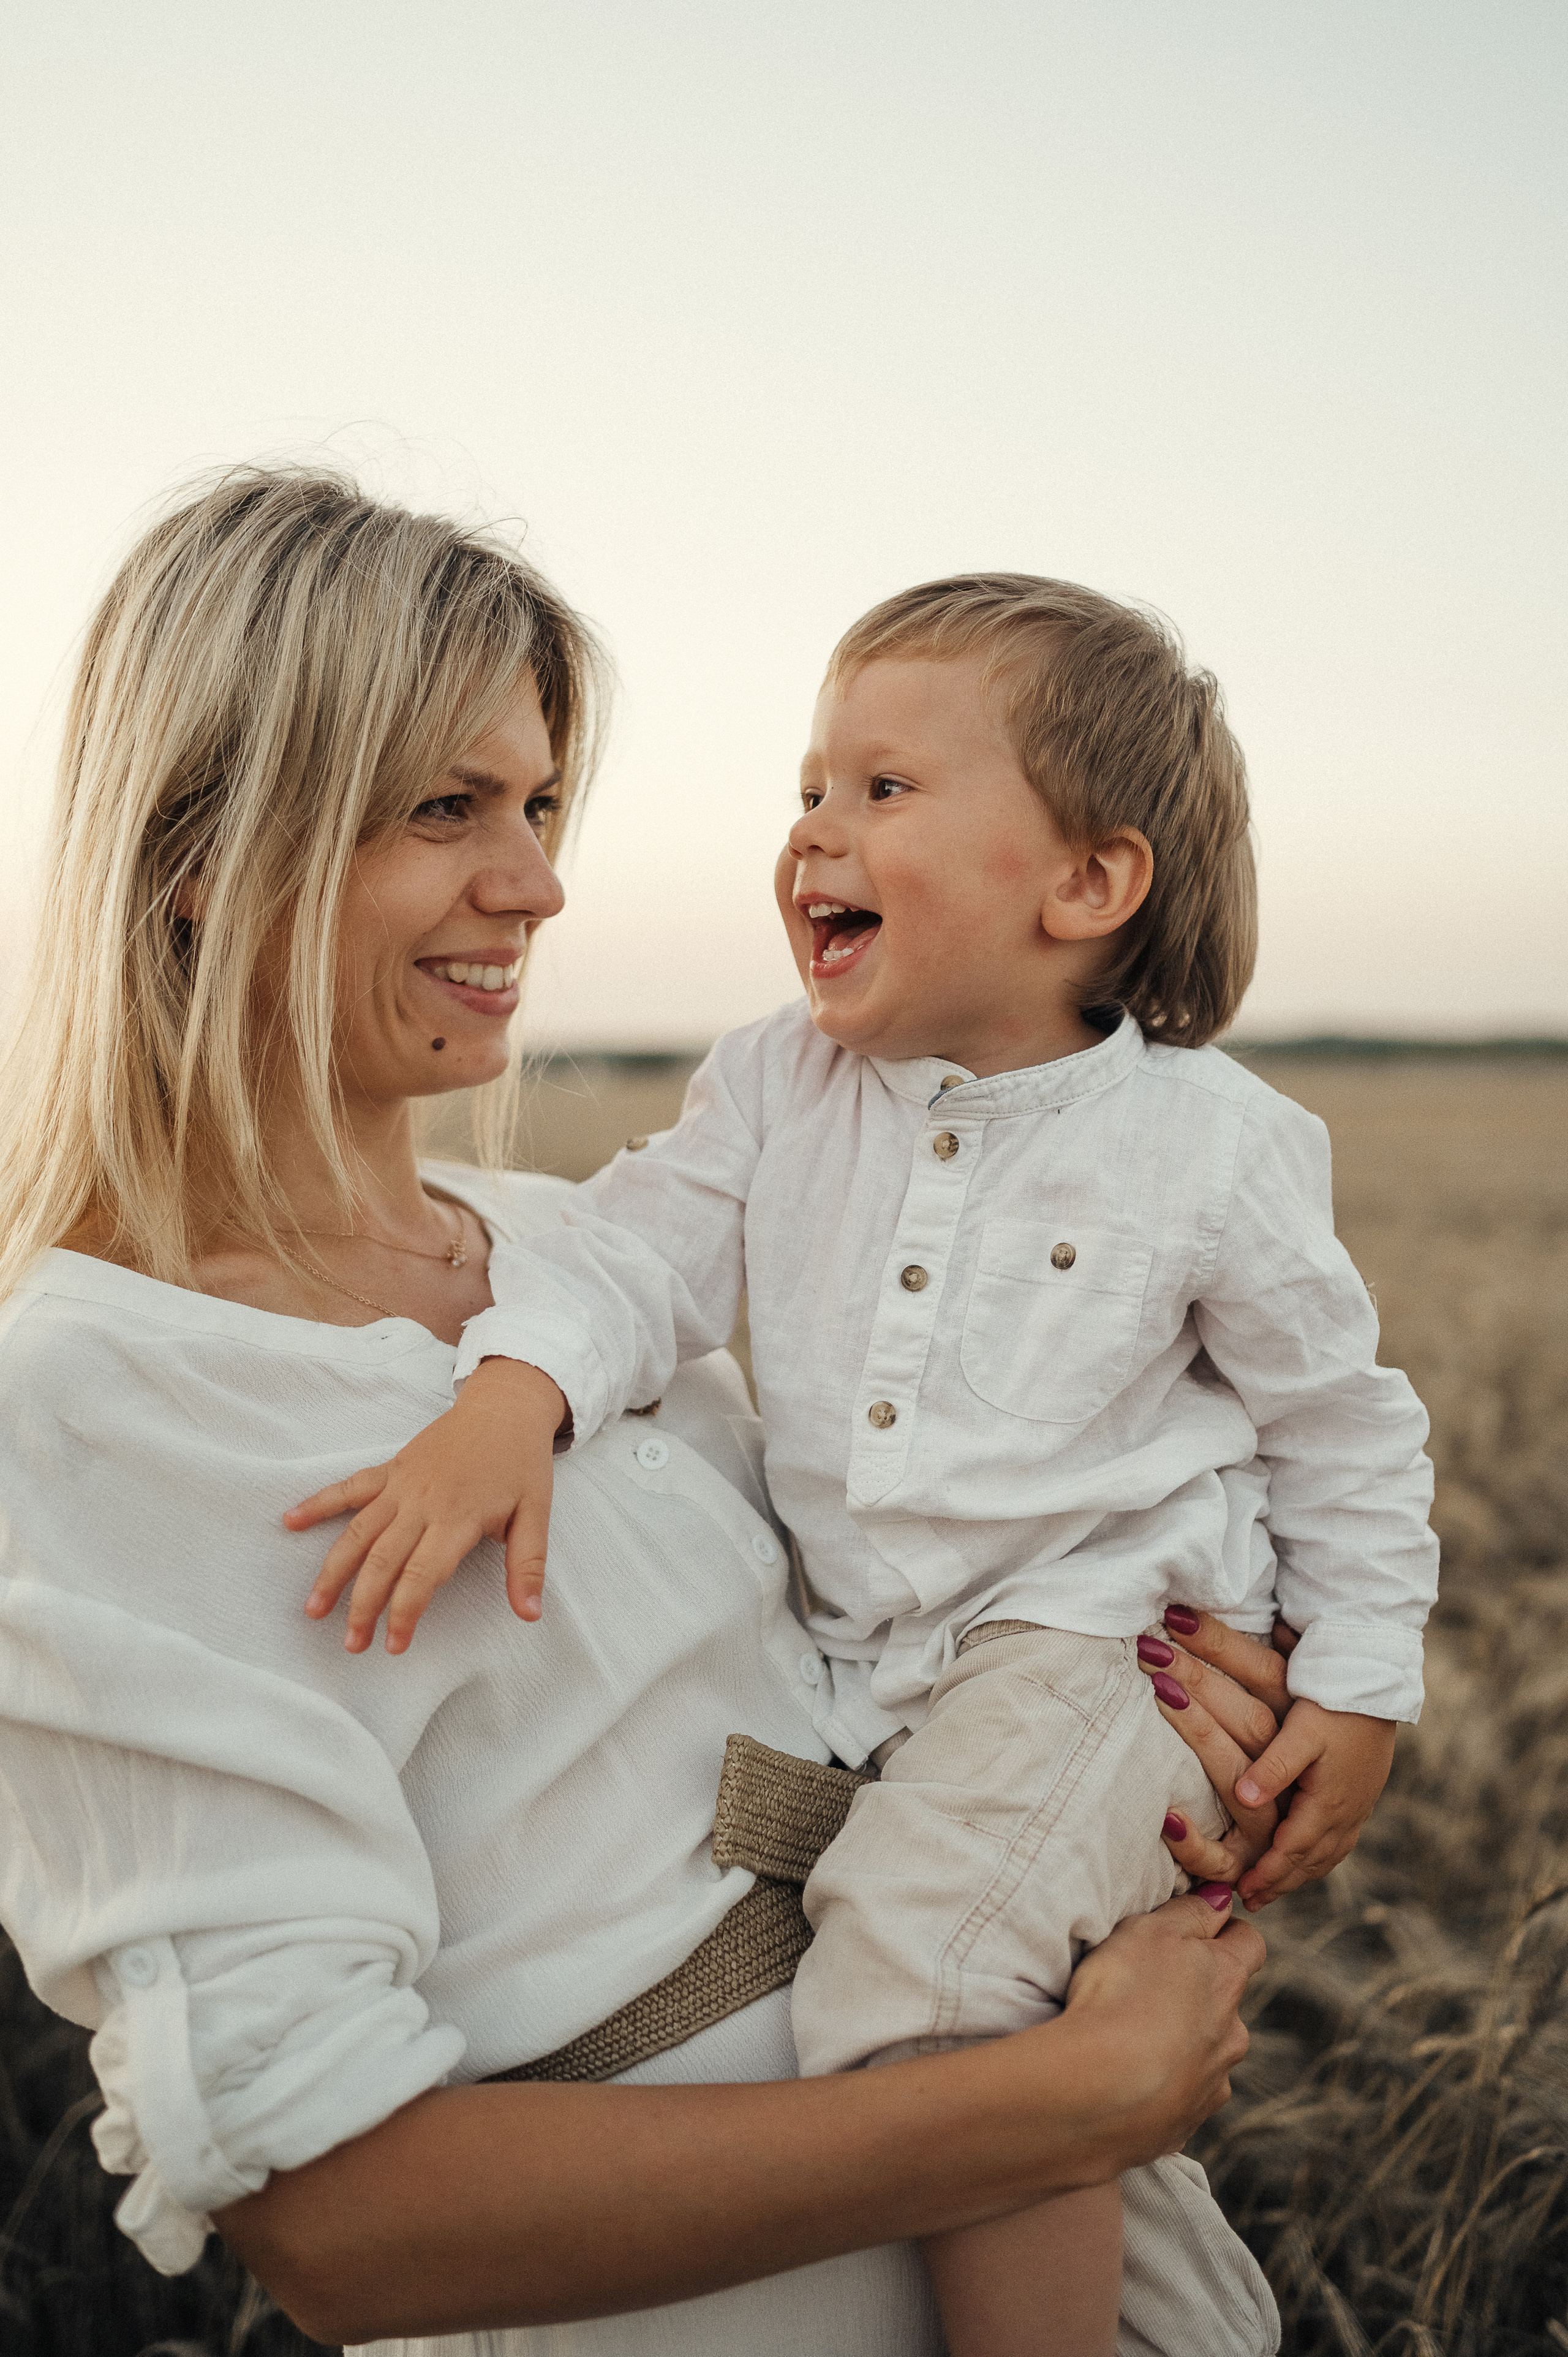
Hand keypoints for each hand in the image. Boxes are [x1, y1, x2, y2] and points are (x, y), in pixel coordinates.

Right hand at [287, 1360, 566, 1652]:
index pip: (422, 1574)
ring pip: (358, 1533)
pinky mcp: (391, 1469)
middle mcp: (422, 1503)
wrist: (504, 1407)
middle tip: (352, 1645)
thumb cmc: (521, 1464)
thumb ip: (528, 1566)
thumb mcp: (536, 1514)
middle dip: (363, 1606)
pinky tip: (290, 1520)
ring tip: (314, 1609)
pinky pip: (349, 1488)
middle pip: (383, 1561)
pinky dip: (318, 1502)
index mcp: (458, 1518)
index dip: (404, 1613)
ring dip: (333, 1571)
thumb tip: (530, 1615)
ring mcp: (401, 1485)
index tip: (393, 1646)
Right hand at [1061, 1887, 1266, 2169]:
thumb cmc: (1119, 1995)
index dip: (1226, 1931)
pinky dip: (1163, 2085)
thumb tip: (1223, 1899)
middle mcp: (1232, 2034)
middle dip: (1198, 1994)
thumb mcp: (1149, 1930)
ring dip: (1181, 2043)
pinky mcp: (1187, 2124)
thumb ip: (1191, 1911)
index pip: (1249, 1943)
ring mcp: (1213, 2084)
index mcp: (1226, 1980)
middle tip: (1147, 1989)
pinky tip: (1127, 2080)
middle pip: (1226, 2003)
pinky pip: (1182, 2096)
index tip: (1197, 1931)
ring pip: (1207, 2052)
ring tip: (1131, 2041)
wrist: (1095, 2092)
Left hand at [1140, 1607, 1394, 1908]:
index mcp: (1329, 1803)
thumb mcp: (1301, 1734)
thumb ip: (1273, 1768)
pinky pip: (1340, 1839)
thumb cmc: (1333, 1706)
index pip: (1293, 1852)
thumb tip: (1243, 1801)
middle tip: (1252, 1901)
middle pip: (1311, 1861)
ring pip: (1328, 1854)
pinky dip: (1320, 1856)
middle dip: (1281, 1883)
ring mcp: (1358, 1805)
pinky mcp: (1362, 1793)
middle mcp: (1347, 1812)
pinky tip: (1309, 1855)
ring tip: (1275, 1887)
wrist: (1376, 1683)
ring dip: (1301, 1873)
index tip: (1242, 1892)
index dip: (1268, 1874)